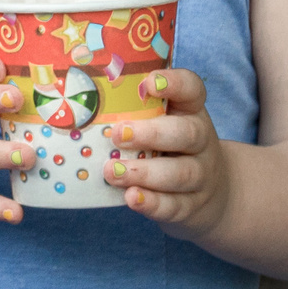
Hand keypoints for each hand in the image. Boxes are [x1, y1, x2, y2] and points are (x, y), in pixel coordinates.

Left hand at [102, 68, 231, 232]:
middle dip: (151, 134)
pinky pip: (175, 205)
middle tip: (117, 135)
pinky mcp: (192, 205)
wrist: (209, 193)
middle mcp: (200, 141)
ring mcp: (200, 175)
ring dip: (144, 173)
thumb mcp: (160, 122)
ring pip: (181, 173)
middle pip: (187, 133)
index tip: (149, 83)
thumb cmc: (168, 146)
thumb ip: (131, 109)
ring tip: (112, 171)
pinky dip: (153, 203)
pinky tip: (131, 198)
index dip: (174, 83)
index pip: (192, 90)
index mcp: (190, 112)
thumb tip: (78, 98)